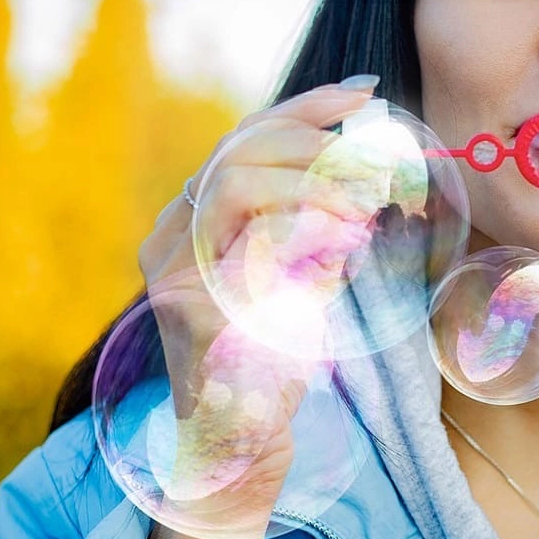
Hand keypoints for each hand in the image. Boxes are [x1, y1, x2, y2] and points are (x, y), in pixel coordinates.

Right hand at [137, 80, 376, 538]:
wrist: (239, 444)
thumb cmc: (270, 363)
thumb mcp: (296, 280)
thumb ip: (313, 229)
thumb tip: (367, 177)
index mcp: (191, 222)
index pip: (242, 141)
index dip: (304, 109)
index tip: (363, 94)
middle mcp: (170, 241)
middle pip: (235, 153)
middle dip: (310, 145)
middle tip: (368, 166)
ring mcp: (175, 277)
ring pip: (233, 188)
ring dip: (307, 188)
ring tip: (360, 210)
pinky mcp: (191, 314)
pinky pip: (247, 254)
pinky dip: (299, 242)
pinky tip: (340, 255)